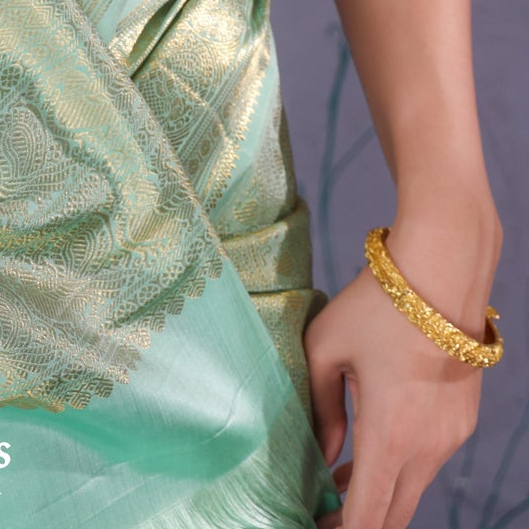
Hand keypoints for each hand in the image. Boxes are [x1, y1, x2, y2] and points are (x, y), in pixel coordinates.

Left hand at [304, 213, 498, 528]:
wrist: (442, 272)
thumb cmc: (375, 305)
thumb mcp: (326, 349)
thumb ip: (320, 409)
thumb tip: (322, 455)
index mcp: (388, 435)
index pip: (366, 517)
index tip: (313, 526)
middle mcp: (427, 448)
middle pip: (393, 517)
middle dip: (357, 524)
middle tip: (323, 514)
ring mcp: (451, 438)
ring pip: (411, 489)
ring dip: (378, 493)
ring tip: (338, 481)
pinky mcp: (462, 423)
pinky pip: (428, 462)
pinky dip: (400, 467)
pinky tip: (374, 445)